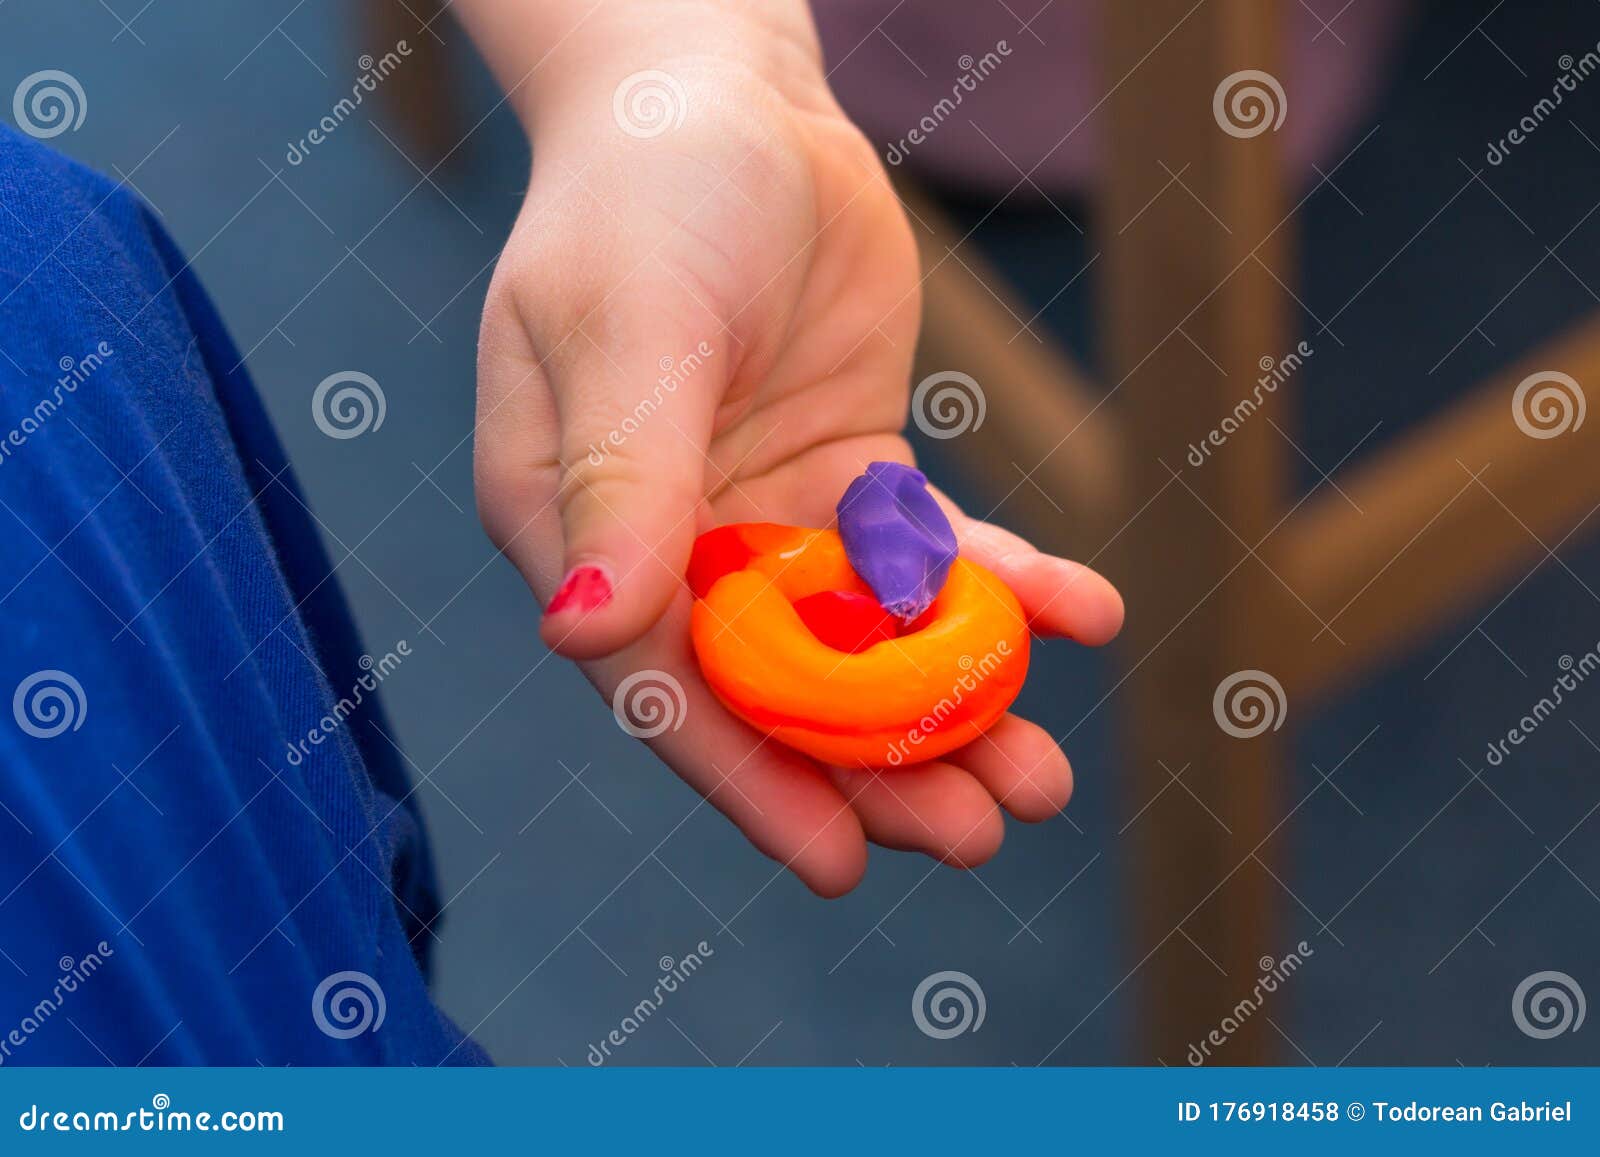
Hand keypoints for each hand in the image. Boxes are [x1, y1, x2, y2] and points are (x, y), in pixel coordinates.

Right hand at [468, 1, 1122, 894]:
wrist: (727, 99)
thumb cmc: (646, 198)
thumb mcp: (626, 330)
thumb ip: (617, 481)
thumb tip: (584, 634)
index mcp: (582, 534)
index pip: (663, 685)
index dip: (750, 778)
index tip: (843, 859)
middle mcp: (672, 546)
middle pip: (778, 690)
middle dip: (878, 766)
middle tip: (984, 828)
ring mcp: (765, 518)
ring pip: (862, 644)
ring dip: (951, 707)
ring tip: (1041, 775)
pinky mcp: (849, 478)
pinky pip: (927, 554)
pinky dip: (998, 587)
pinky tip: (1077, 613)